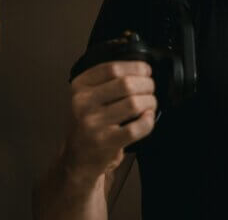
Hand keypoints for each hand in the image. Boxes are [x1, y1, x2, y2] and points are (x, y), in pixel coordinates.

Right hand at [62, 61, 156, 183]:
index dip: (136, 67)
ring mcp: (93, 123)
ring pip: (134, 104)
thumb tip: (142, 69)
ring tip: (149, 105)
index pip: (112, 68)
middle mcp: (83, 103)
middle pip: (126, 84)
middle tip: (150, 90)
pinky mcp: (105, 141)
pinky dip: (148, 121)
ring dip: (150, 102)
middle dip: (147, 85)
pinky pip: (136, 127)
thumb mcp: (88, 97)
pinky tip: (147, 119)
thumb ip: (108, 81)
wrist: (77, 159)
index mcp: (79, 87)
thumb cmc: (89, 125)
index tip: (146, 71)